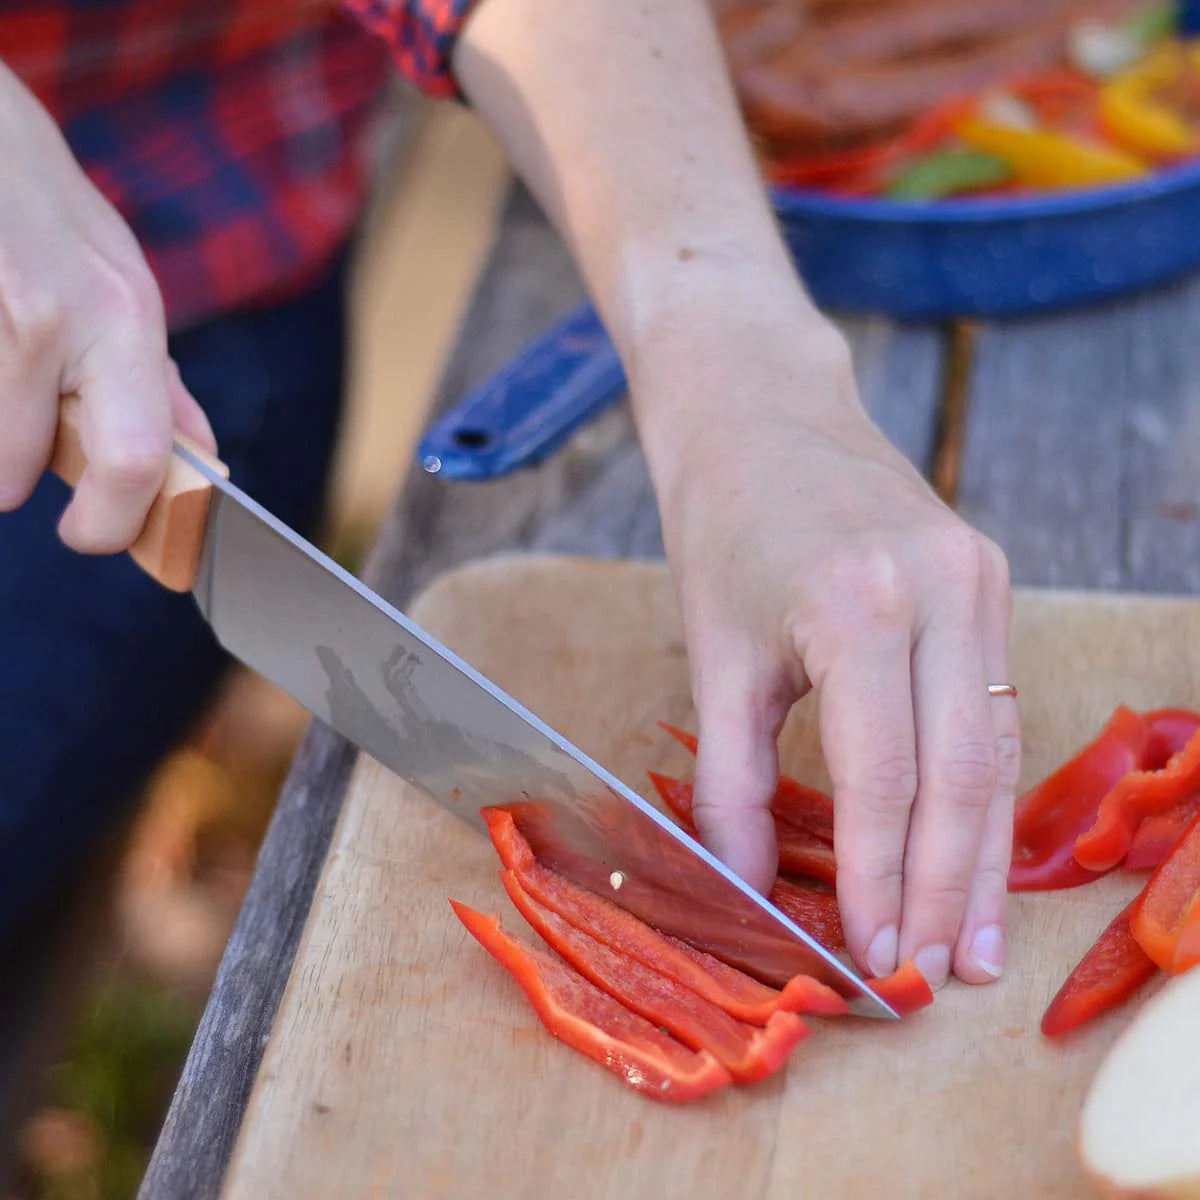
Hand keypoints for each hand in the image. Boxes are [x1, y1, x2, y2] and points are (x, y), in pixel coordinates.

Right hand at [0, 63, 213, 550]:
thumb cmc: (48, 212)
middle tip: (15, 475)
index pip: (138, 457)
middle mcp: (54, 316)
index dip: (115, 521)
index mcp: (124, 318)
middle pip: (18, 468)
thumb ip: (156, 384)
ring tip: (1, 371)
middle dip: (12, 487)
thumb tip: (202, 464)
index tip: (94, 537)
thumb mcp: (124, 287)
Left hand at [635, 281, 1018, 990]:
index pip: (887, 778)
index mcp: (860, 606)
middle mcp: (940, 590)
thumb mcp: (714, 658)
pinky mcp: (989, 576)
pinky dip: (983, 784)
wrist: (760, 414)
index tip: (876, 960)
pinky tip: (977, 847)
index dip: (884, 882)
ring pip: (996, 747)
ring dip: (984, 852)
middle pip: (962, 774)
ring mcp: (978, 579)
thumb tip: (752, 889)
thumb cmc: (722, 528)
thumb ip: (730, 783)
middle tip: (939, 978)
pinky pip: (994, 702)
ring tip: (976, 942)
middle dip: (949, 888)